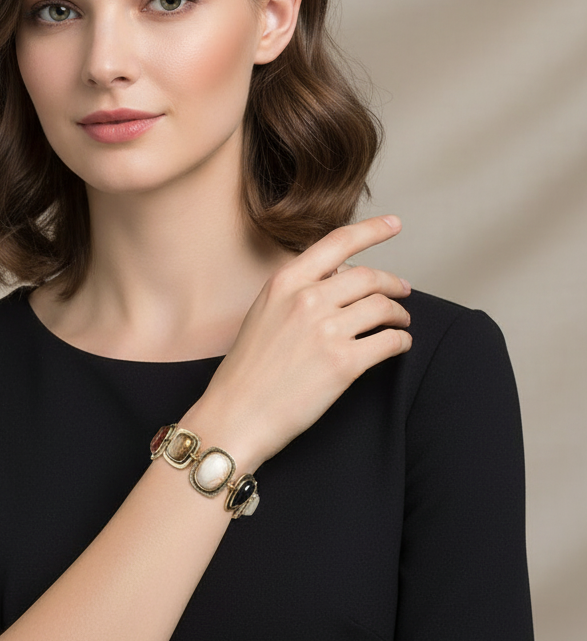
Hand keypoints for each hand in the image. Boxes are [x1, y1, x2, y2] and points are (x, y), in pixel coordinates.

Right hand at [183, 215, 411, 469]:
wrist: (236, 415)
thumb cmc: (245, 372)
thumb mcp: (262, 314)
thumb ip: (296, 293)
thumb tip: (340, 281)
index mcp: (284, 283)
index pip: (337, 243)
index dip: (372, 230)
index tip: (394, 225)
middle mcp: (306, 300)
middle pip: (369, 277)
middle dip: (393, 283)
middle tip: (404, 291)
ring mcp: (326, 330)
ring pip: (383, 307)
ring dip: (399, 314)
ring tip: (399, 323)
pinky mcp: (344, 363)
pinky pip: (390, 341)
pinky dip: (400, 342)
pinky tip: (397, 346)